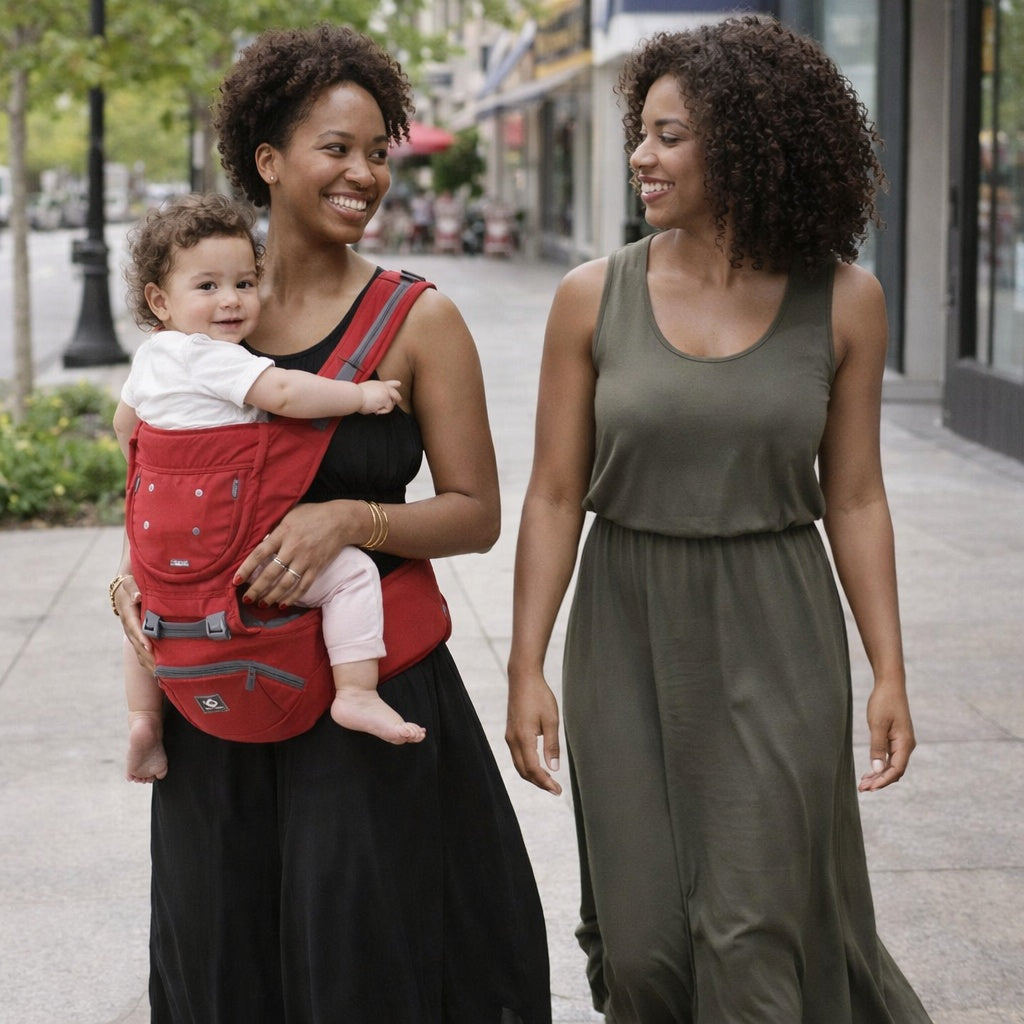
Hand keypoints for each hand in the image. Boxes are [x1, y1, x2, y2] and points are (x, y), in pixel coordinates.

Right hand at [114, 574, 154, 673]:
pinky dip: (149, 663)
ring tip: (162, 676)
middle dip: (148, 657)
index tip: (150, 647)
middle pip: (138, 645)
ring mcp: (131, 634)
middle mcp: (129, 627)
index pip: (135, 628)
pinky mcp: (136, 638)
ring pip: (140, 651)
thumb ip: (133, 589)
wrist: (123, 591)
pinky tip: (160, 673)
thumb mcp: (129, 583)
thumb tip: (138, 596)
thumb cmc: (130, 584)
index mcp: (128, 614)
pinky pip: (142, 652)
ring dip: (150, 664)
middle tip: (160, 669)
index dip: (142, 638)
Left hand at [234, 501, 357, 606]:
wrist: (340, 520)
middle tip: (246, 599)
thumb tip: (260, 541)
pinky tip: (282, 604)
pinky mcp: (317, 567)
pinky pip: (303, 586)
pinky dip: (292, 597)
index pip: (259, 553)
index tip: (236, 580)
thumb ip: (275, 529)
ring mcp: (306, 559)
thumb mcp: (290, 515)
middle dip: (256, 588)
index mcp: (283, 533)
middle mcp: (293, 548)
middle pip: (270, 573)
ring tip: (261, 604)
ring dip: (272, 596)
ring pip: (285, 583)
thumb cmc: (312, 515)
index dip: (246, 568)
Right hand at [359, 379, 401, 414]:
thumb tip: (376, 404)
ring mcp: (386, 392)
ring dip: (384, 409)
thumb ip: (374, 394)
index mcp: (378, 384)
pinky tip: (375, 410)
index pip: (389, 383)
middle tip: (389, 406)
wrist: (355, 396)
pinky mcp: (386, 399)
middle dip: (395, 401)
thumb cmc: (356, 395)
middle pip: (396, 394)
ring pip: (392, 404)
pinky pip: (388, 409)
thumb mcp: (366, 391)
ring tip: (375, 408)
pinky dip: (382, 412)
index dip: (395, 384)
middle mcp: (383, 387)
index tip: (399, 384)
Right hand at [505, 671, 561, 794]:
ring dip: (533, 775)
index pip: (533, 769)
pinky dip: (527, 766)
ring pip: (519, 765)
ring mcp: (510, 736)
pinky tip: (539, 765)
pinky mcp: (510, 733)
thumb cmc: (539, 696)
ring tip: (549, 780)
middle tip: (555, 789)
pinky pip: (517, 756)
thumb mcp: (551, 720)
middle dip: (539, 783)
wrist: (522, 678)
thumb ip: (552, 745)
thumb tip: (554, 767)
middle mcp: (513, 740)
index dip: (545, 782)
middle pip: (523, 771)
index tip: (557, 790)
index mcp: (523, 737)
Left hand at [858, 679, 916, 791]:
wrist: (890, 685)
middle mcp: (906, 745)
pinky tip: (870, 772)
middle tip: (862, 789)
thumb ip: (877, 747)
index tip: (870, 787)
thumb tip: (878, 769)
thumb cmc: (883, 702)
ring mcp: (902, 742)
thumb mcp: (877, 724)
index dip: (883, 780)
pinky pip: (890, 757)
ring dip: (879, 775)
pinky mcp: (896, 738)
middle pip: (895, 770)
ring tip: (863, 784)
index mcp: (905, 743)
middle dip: (880, 781)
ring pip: (892, 765)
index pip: (896, 769)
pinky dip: (880, 766)